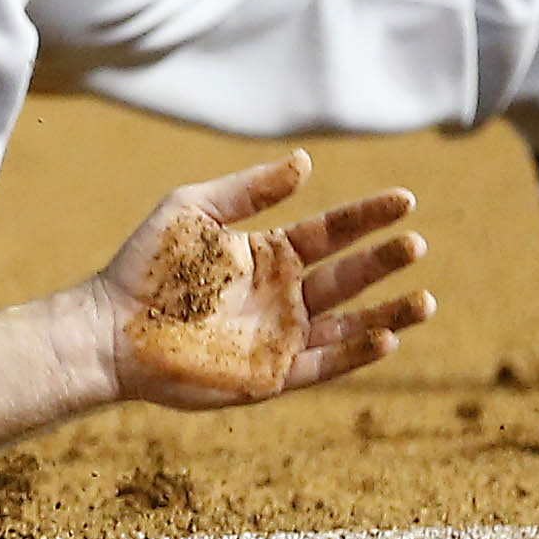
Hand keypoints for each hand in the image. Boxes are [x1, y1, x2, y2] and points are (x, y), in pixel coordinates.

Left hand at [87, 153, 430, 410]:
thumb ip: (249, 190)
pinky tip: (386, 336)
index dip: (368, 216)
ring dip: (389, 312)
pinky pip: (325, 365)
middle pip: (349, 276)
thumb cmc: (146, 266)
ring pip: (350, 324)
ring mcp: (281, 336)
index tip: (405, 200)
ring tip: (427, 298)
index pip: (331, 232)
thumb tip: (305, 162)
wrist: (112, 328)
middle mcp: (284, 295)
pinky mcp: (272, 375)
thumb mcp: (194, 210)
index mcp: (270, 253)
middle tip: (417, 242)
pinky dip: (357, 353)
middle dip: (384, 260)